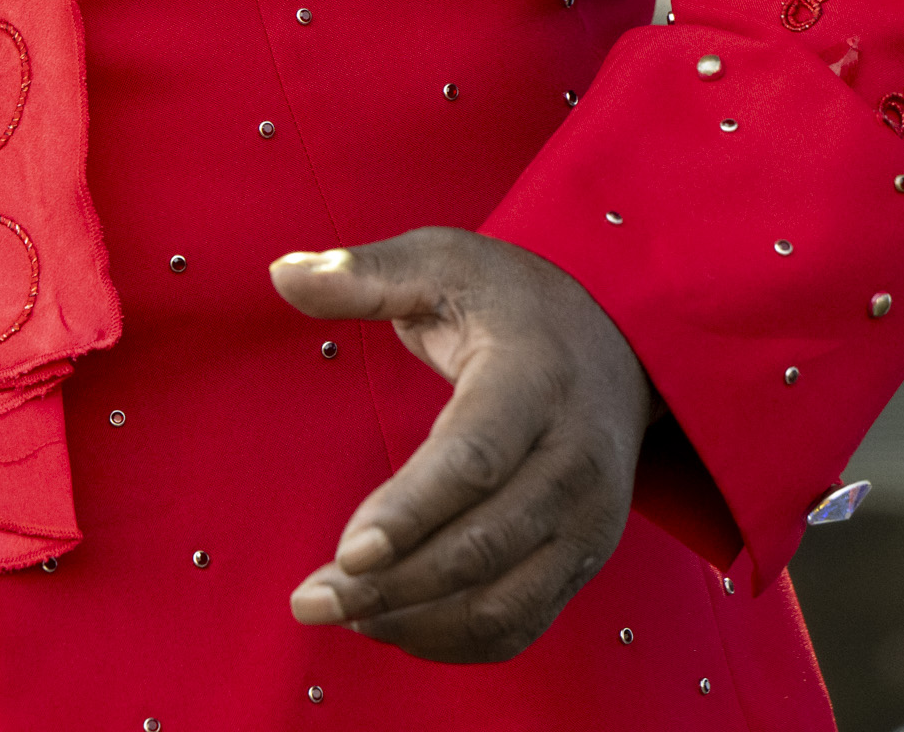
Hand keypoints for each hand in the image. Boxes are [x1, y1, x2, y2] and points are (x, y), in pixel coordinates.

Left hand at [273, 228, 651, 663]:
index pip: (476, 458)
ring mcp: (589, 518)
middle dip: (392, 585)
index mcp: (537, 379)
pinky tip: (392, 626)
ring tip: (340, 615)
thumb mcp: (444, 263)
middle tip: (313, 600)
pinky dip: (454, 641)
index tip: (347, 553)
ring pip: (503, 602)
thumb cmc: (514, 299)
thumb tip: (283, 273)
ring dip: (416, 622)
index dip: (410, 511)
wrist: (620, 338)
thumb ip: (365, 272)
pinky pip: (521, 623)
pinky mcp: (585, 557)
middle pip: (482, 544)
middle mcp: (575, 459)